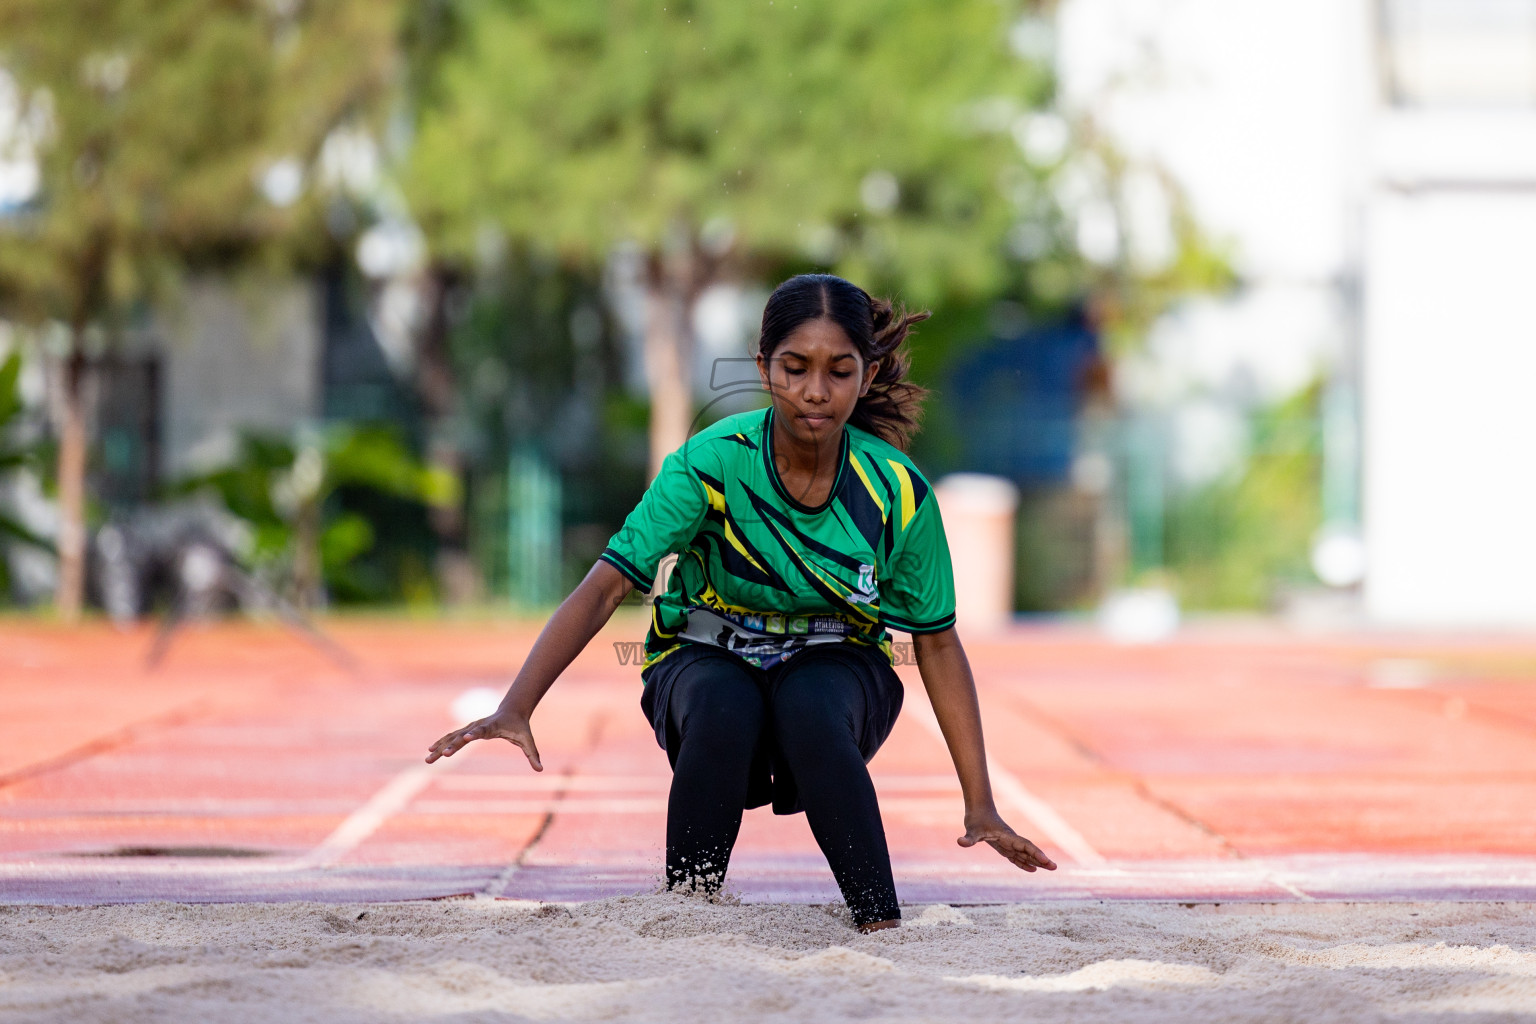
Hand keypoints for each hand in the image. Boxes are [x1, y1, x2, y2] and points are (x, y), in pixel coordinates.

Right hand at [426, 710, 541, 769]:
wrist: (512, 710)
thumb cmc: (519, 727)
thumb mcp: (527, 741)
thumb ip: (532, 754)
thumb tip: (540, 769)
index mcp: (491, 727)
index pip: (480, 731)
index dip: (473, 734)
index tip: (464, 738)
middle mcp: (478, 726)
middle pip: (462, 735)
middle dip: (451, 745)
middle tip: (442, 755)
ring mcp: (470, 727)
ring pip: (452, 736)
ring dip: (440, 746)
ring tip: (428, 758)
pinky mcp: (467, 729)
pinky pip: (451, 736)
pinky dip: (441, 742)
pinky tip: (431, 750)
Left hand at [958, 810, 1057, 871]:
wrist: (978, 810)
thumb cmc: (976, 819)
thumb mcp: (971, 830)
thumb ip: (968, 838)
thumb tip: (960, 842)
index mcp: (1008, 837)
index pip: (1025, 846)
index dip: (1035, 853)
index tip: (1045, 860)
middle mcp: (1011, 840)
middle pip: (1029, 850)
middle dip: (1042, 859)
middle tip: (1055, 867)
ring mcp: (1009, 843)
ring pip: (1025, 854)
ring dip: (1037, 861)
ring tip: (1050, 869)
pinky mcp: (1004, 846)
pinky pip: (1017, 856)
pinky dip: (1024, 863)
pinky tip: (1032, 869)